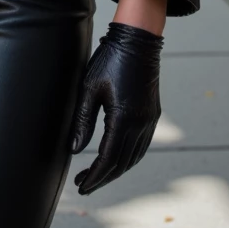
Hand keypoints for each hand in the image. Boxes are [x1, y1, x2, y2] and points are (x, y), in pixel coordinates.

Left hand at [70, 21, 163, 193]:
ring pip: (133, 157)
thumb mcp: (89, 88)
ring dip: (115, 170)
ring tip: (96, 174)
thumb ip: (82, 121)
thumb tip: (74, 150)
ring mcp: (150, 120)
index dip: (94, 176)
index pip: (108, 159)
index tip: (81, 186)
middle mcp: (141, 124)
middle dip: (102, 178)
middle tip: (84, 185)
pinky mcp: (153, 115)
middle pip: (121, 164)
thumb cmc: (109, 60)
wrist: (137, 41)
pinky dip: (128, 158)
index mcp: (124, 118)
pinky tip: (116, 158)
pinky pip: (141, 146)